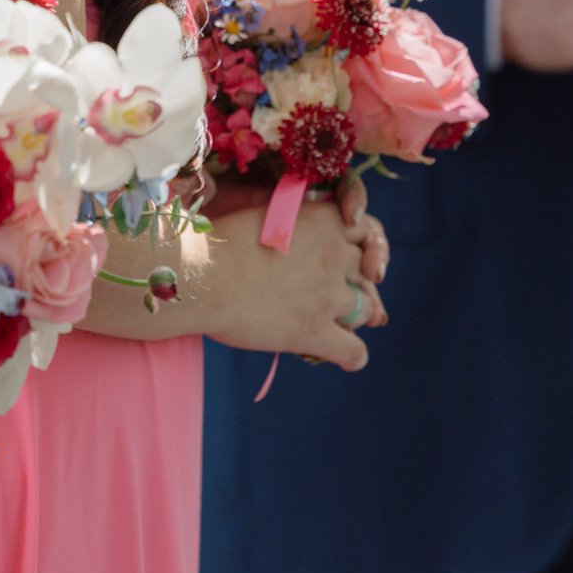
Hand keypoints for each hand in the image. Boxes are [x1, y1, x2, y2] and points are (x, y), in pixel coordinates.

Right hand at [203, 172, 385, 369]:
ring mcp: (330, 296)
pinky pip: (354, 351)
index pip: (366, 230)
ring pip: (367, 310)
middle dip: (359, 283)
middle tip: (341, 294)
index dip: (360, 245)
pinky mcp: (315, 331)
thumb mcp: (263, 213)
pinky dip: (354, 356)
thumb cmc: (219, 241)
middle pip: (367, 272)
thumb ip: (290, 220)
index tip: (349, 255)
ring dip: (357, 317)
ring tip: (342, 324)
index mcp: (325, 221)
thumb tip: (290, 234)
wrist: (204, 275)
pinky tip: (347, 358)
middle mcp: (336, 255)